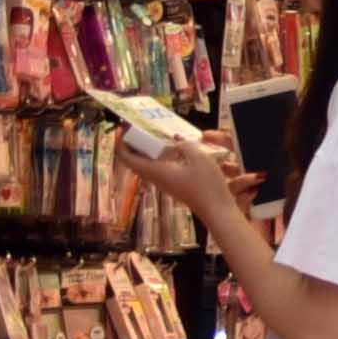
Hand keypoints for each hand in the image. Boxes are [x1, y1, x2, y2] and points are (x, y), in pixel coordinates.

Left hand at [117, 131, 248, 220]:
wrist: (216, 209)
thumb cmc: (207, 186)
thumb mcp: (199, 158)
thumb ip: (186, 145)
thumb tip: (177, 140)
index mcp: (157, 171)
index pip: (128, 158)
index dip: (121, 143)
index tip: (122, 129)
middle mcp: (157, 178)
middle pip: (134, 161)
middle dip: (132, 144)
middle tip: (137, 129)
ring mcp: (165, 182)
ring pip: (146, 165)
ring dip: (145, 150)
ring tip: (153, 135)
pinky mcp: (173, 184)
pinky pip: (158, 168)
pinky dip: (158, 156)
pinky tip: (172, 149)